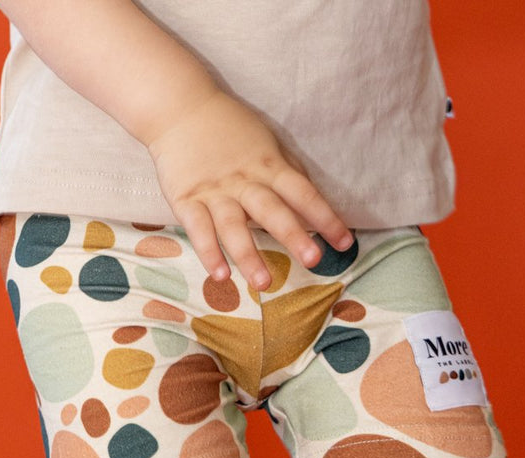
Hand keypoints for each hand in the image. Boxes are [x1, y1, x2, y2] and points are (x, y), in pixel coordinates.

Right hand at [146, 89, 352, 289]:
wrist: (179, 107)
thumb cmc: (228, 127)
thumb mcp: (265, 142)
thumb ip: (286, 171)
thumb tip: (312, 200)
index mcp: (268, 165)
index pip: (303, 193)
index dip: (326, 217)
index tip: (345, 242)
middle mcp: (244, 181)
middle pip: (272, 211)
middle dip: (294, 236)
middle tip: (313, 260)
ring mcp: (214, 192)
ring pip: (233, 227)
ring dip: (249, 256)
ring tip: (264, 283)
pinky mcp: (186, 200)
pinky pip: (199, 230)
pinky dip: (209, 253)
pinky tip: (220, 275)